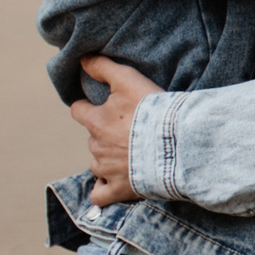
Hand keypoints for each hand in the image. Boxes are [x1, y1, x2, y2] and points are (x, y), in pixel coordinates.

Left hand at [71, 55, 162, 205]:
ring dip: (107, 159)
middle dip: (105, 134)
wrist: (176, 142)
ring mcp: (106, 170)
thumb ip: (102, 68)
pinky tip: (113, 183)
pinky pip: (100, 195)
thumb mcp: (128, 79)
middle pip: (92, 138)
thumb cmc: (153, 110)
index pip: (79, 111)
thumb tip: (81, 59)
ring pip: (97, 164)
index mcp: (95, 121)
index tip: (98, 106)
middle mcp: (96, 146)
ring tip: (130, 154)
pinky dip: (103, 190)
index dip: (87, 107)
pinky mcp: (119, 189)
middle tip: (129, 129)